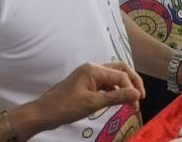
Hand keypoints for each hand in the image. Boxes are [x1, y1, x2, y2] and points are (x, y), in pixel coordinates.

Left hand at [9, 62, 144, 140]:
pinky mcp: (86, 83)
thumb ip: (117, 97)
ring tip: (130, 101)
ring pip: (114, 76)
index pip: (121, 75)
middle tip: (140, 97)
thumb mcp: (93, 104)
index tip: (137, 104)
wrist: (41, 114)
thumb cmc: (65, 108)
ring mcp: (89, 75)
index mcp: (94, 69)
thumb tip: (137, 94)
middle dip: (132, 82)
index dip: (132, 89)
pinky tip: (117, 100)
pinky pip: (106, 83)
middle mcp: (92, 68)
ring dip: (124, 87)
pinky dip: (114, 90)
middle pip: (120, 69)